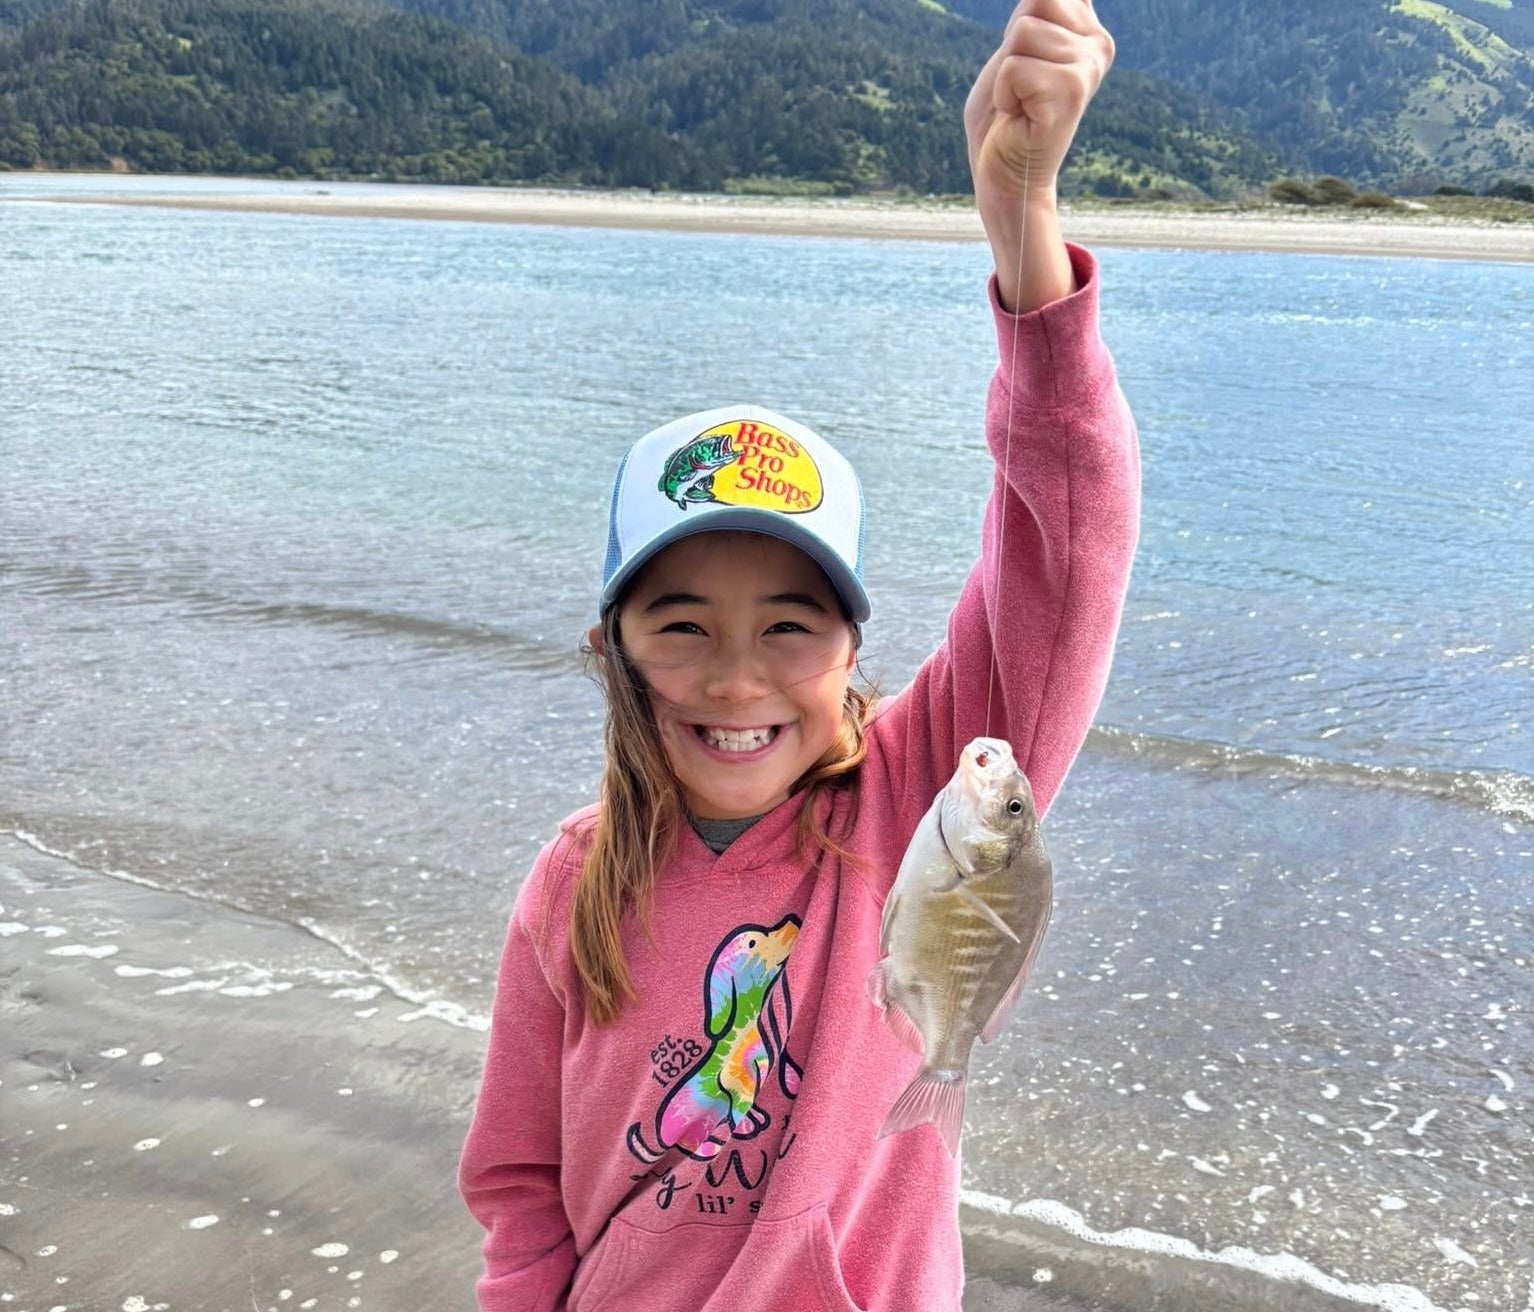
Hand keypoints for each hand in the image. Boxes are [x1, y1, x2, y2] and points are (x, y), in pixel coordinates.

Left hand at [965, 0, 1114, 309]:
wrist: (1005, 177)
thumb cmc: (1004, 115)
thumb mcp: (1013, 49)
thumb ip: (1033, 11)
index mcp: (1087, 31)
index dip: (1019, 29)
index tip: (1025, 65)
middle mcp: (1098, 45)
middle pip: (1036, 2)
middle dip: (1012, 45)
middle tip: (1020, 86)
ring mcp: (1089, 68)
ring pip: (1023, 33)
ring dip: (1007, 73)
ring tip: (1021, 103)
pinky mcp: (1072, 92)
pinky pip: (1015, 68)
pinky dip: (1005, 93)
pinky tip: (1020, 116)